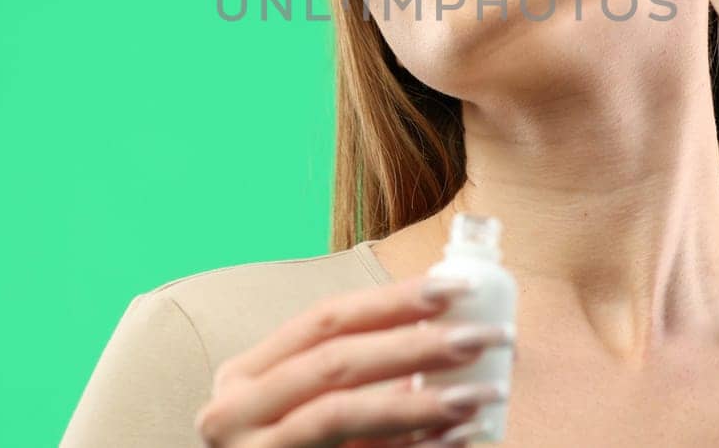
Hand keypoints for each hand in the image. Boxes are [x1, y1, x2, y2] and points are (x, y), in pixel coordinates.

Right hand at [192, 274, 511, 447]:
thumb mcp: (307, 408)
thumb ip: (358, 373)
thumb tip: (449, 328)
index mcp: (246, 376)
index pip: (326, 319)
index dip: (393, 299)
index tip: (458, 286)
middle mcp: (234, 412)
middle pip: (336, 362)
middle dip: (416, 345)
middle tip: (485, 337)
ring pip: (340, 413)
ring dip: (420, 402)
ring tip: (483, 393)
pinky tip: (460, 438)